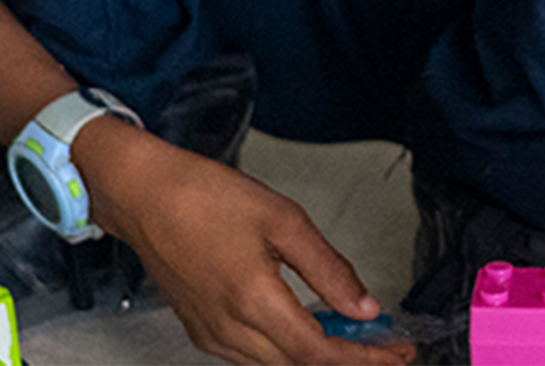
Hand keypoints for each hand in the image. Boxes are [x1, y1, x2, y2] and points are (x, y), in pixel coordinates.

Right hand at [77, 123, 414, 365]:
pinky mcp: (200, 331)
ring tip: (353, 335)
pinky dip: (286, 349)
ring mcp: (211, 336)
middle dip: (348, 361)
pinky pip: (252, 356)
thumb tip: (365, 307)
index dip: (365, 359)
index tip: (398, 351)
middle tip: (386, 345)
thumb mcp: (281, 218)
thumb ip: (327, 268)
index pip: (321, 355)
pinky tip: (305, 325)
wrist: (145, 194)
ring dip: (316, 356)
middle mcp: (230, 331)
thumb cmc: (206, 196)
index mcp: (253, 302)